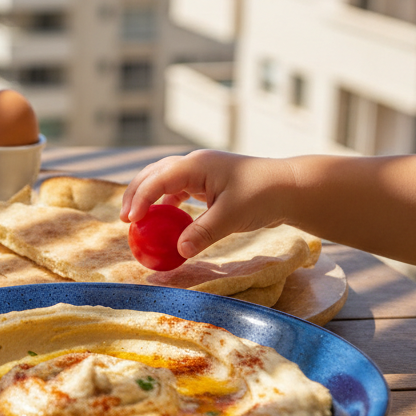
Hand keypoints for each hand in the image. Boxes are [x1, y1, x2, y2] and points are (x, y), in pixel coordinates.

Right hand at [119, 150, 295, 258]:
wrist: (291, 187)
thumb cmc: (263, 195)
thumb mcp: (232, 216)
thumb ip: (203, 233)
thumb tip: (179, 251)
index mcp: (196, 165)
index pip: (158, 179)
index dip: (140, 198)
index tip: (130, 221)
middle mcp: (195, 164)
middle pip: (154, 174)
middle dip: (135, 194)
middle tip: (124, 220)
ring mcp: (201, 172)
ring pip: (164, 180)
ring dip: (148, 197)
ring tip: (137, 220)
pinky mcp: (208, 183)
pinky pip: (178, 190)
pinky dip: (167, 204)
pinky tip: (165, 220)